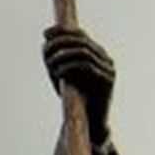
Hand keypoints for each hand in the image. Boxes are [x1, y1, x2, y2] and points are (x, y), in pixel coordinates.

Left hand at [43, 24, 114, 144]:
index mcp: (97, 54)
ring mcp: (109, 69)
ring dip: (63, 55)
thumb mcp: (64, 74)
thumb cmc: (76, 98)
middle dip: (60, 42)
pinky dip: (70, 67)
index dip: (62, 31)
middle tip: (45, 49)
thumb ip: (58, 58)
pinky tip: (59, 72)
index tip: (45, 33)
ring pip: (84, 52)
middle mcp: (106, 59)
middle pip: (82, 40)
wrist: (90, 124)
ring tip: (51, 63)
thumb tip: (45, 40)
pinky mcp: (107, 81)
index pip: (80, 34)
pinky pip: (87, 67)